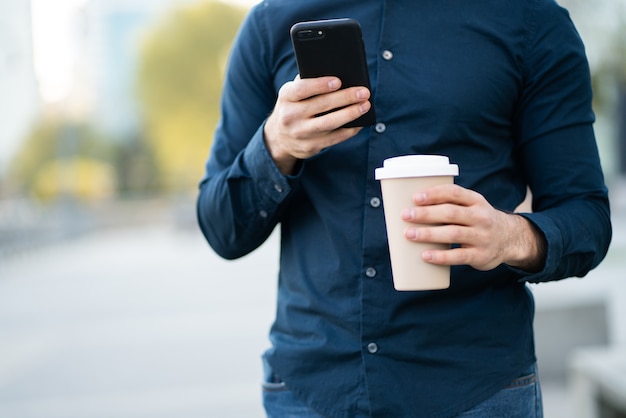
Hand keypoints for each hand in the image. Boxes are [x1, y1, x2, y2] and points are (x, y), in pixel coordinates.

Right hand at [264, 75, 370, 174]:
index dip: (320, 85)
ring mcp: (300, 133)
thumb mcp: (293, 93)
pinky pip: (334, 138)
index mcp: (286, 97)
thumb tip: (337, 73)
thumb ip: (307, 82)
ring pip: (329, 123)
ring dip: (350, 114)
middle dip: (345, 98)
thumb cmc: (294, 107)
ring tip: (365, 106)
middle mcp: (290, 116)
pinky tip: (360, 122)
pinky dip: (349, 130)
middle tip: (364, 92)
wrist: (279, 138)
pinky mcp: (310, 147)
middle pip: (321, 105)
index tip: (338, 81)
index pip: (302, 89)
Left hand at [401, 184, 545, 271]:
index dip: (434, 194)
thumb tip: (412, 206)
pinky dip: (441, 256)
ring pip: (453, 233)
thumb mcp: (472, 206)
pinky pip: (458, 256)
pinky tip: (425, 255)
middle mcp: (481, 217)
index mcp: (476, 200)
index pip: (454, 193)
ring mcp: (482, 237)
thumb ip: (450, 204)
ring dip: (428, 234)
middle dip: (426, 214)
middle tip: (405, 215)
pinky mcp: (480, 255)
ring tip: (409, 234)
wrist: (510, 239)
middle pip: (450, 213)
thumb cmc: (478, 220)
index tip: (415, 197)